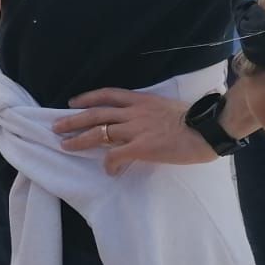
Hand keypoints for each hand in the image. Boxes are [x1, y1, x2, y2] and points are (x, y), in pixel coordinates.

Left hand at [52, 89, 215, 175]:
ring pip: (100, 132)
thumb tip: (141, 124)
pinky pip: (117, 155)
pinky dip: (109, 163)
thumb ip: (149, 113)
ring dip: (80, 139)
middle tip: (56, 126)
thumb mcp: (166, 108)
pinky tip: (107, 170)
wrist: (209, 128)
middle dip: (73, 120)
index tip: (73, 102)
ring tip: (66, 145)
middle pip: (96, 113)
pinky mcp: (143, 147)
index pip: (108, 94)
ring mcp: (137, 129)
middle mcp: (134, 112)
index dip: (88, 98)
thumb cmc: (194, 120)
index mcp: (141, 100)